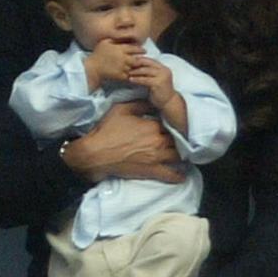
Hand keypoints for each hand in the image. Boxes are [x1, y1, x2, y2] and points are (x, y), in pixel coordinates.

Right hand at [62, 101, 183, 183]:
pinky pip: (172, 175)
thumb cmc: (107, 130)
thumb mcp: (121, 109)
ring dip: (180, 153)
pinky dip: (179, 175)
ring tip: (179, 152)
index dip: (172, 123)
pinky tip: (181, 173)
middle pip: (178, 139)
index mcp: (152, 125)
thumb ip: (140, 104)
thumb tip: (153, 101)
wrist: (96, 154)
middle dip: (178, 138)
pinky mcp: (153, 171)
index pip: (171, 123)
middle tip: (176, 137)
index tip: (171, 123)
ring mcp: (157, 158)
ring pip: (179, 155)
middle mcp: (158, 141)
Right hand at [85, 38, 144, 88]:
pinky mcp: (120, 75)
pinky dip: (131, 74)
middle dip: (141, 59)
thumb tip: (123, 35)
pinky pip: (129, 75)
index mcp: (120, 49)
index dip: (141, 50)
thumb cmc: (97, 54)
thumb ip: (115, 38)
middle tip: (143, 59)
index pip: (135, 49)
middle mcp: (123, 58)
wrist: (92, 67)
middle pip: (137, 59)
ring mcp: (122, 67)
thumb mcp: (105, 42)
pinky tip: (132, 74)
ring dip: (136, 67)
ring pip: (134, 68)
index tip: (144, 51)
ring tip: (139, 67)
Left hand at [128, 56, 176, 109]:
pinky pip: (145, 79)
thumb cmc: (159, 92)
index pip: (150, 60)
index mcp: (164, 68)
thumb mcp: (155, 79)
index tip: (130, 61)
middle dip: (136, 64)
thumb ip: (149, 73)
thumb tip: (136, 67)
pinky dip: (137, 79)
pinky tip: (130, 80)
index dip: (139, 59)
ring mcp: (162, 77)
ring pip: (145, 70)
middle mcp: (164, 71)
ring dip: (135, 71)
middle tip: (126, 65)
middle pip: (147, 63)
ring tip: (127, 73)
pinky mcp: (158, 84)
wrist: (168, 102)